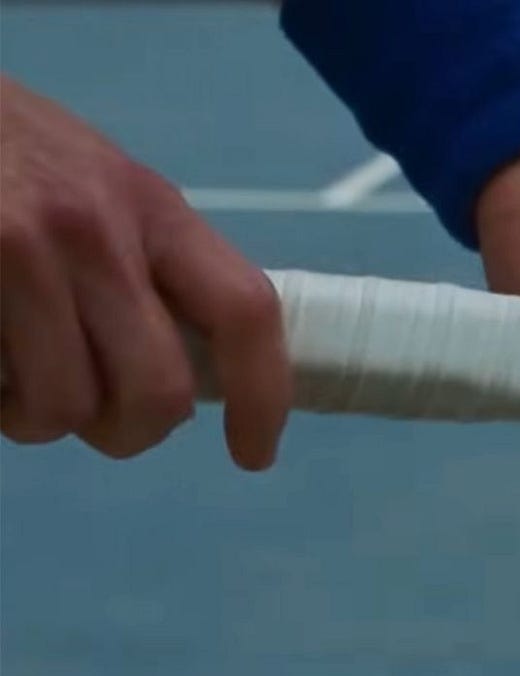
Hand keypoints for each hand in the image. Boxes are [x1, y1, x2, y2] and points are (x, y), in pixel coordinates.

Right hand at [0, 76, 289, 468]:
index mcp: (152, 207)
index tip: (254, 452)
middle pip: (157, 392)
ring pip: (64, 408)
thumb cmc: (8, 150)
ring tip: (14, 376)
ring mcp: (18, 252)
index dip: (264, 397)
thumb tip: (192, 368)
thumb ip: (151, 263)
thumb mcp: (101, 184)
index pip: (245, 312)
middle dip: (128, 431)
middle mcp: (95, 229)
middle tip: (93, 413)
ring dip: (39, 418)